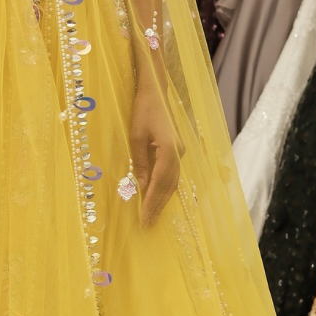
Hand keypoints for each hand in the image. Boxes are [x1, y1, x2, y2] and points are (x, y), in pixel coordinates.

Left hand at [129, 81, 184, 226]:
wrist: (155, 91)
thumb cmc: (142, 110)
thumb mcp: (135, 137)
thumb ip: (139, 162)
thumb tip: (139, 186)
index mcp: (169, 150)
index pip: (160, 182)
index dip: (152, 202)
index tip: (144, 217)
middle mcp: (178, 153)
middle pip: (170, 185)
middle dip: (158, 205)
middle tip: (148, 224)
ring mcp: (180, 151)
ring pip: (173, 181)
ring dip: (163, 199)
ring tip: (153, 215)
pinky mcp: (177, 149)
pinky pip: (172, 174)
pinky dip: (165, 187)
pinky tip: (159, 197)